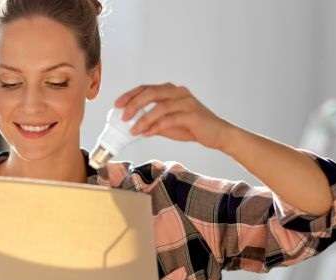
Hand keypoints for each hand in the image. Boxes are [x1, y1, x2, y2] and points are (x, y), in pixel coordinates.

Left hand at [114, 82, 237, 151]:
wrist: (218, 135)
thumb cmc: (193, 127)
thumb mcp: (168, 124)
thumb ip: (152, 121)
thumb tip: (132, 125)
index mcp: (172, 91)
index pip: (147, 88)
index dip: (130, 95)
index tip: (117, 104)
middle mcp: (179, 93)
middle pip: (151, 93)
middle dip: (134, 104)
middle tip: (123, 117)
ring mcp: (186, 102)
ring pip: (160, 106)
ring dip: (144, 118)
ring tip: (133, 130)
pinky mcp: (192, 114)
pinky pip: (170, 119)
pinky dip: (156, 126)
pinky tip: (147, 133)